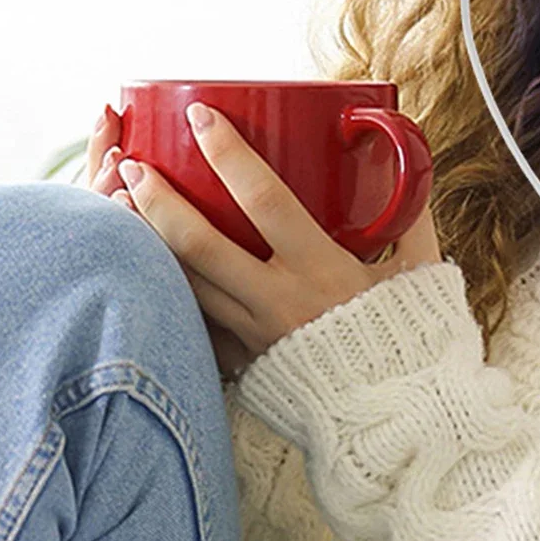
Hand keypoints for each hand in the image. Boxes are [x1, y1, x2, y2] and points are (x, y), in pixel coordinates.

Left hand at [107, 102, 442, 379]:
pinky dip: (166, 289)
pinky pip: (195, 322)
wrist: (400, 424)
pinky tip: (143, 263)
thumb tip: (411, 161)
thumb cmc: (414, 346)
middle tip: (132, 163)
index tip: (199, 115)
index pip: (262, 198)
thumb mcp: (421, 273)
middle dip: (158, 200)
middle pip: (199, 245)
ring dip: (147, 242)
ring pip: (183, 285)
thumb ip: (411, 216)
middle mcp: (278, 302)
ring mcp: (253, 337)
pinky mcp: (243, 364)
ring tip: (118, 203)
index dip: (226, 153)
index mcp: (322, 270)